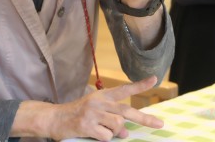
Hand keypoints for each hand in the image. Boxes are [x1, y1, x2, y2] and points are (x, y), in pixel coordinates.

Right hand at [12, 76, 163, 140]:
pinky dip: (104, 139)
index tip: (154, 79)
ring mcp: (93, 113)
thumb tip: (126, 133)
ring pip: (118, 126)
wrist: (54, 118)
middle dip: (145, 118)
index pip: (124, 89)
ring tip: (105, 131)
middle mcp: (99, 102)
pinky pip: (106, 137)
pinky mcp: (86, 125)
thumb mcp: (96, 110)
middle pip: (127, 111)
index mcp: (103, 95)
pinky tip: (95, 135)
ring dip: (116, 133)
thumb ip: (112, 117)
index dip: (140, 85)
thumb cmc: (78, 114)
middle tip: (159, 124)